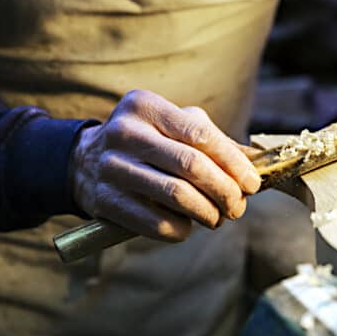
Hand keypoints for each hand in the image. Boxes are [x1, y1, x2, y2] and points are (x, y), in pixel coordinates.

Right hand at [71, 90, 260, 240]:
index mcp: (145, 106)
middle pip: (191, 165)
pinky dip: (181, 229)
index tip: (252, 184)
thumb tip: (253, 167)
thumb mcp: (172, 127)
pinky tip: (188, 226)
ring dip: (208, 213)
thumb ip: (211, 141)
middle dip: (225, 191)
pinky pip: (155, 222)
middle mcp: (124, 132)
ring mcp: (112, 167)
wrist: (83, 162)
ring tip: (218, 218)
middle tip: (238, 207)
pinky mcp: (105, 201)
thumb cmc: (146, 144)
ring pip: (176, 196)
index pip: (201, 135)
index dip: (233, 163)